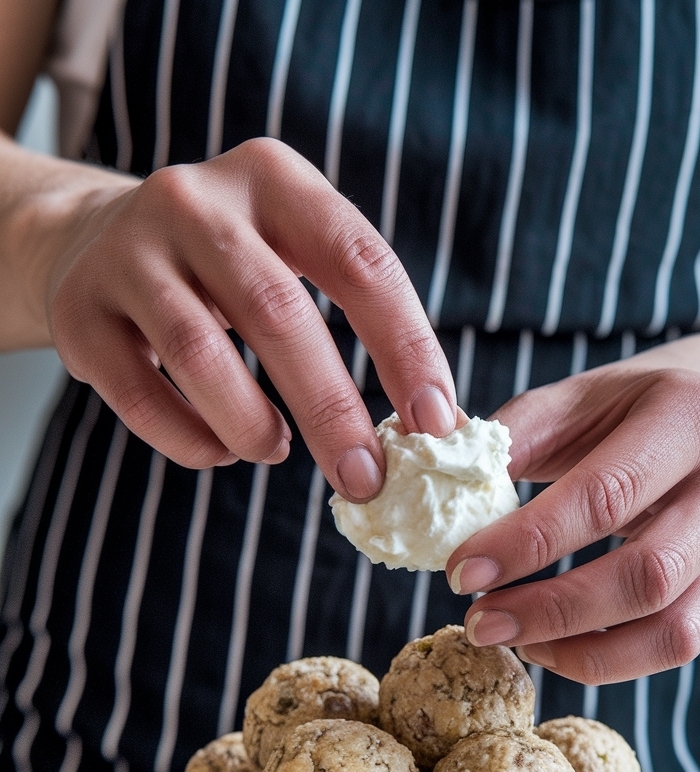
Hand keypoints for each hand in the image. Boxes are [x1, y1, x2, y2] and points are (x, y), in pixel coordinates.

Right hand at [45, 138, 456, 496]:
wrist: (94, 243)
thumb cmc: (229, 270)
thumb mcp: (291, 254)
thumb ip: (352, 313)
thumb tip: (428, 426)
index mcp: (274, 179)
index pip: (360, 263)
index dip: (406, 348)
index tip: (436, 424)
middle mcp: (196, 201)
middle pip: (279, 314)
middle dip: (332, 410)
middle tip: (366, 480)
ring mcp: (128, 253)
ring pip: (200, 355)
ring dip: (253, 426)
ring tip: (276, 451)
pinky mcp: (79, 310)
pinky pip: (140, 396)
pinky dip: (192, 440)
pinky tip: (221, 450)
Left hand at [445, 365, 699, 682]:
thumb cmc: (626, 410)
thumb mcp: (573, 399)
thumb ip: (512, 437)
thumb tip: (437, 472)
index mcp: (692, 416)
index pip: (606, 494)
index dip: (528, 542)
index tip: (461, 571)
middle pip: (648, 574)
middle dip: (552, 609)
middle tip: (479, 622)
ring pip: (672, 627)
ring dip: (579, 648)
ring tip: (509, 639)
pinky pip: (676, 645)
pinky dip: (607, 659)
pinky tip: (549, 646)